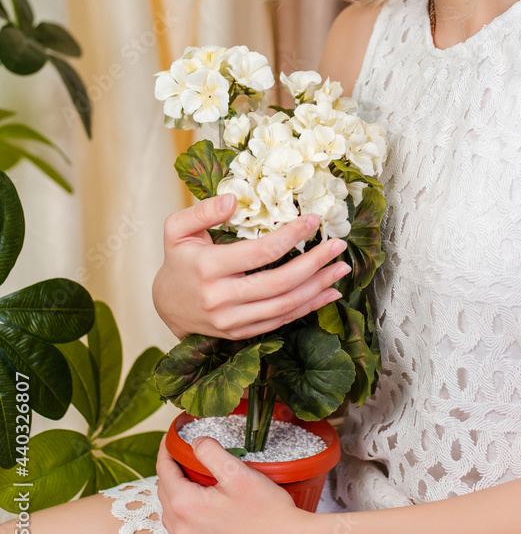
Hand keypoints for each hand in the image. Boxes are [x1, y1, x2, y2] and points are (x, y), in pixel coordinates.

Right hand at [152, 194, 349, 339]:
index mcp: (207, 268)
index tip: (313, 220)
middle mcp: (221, 299)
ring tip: (341, 268)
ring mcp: (232, 321)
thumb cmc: (178, 259)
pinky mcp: (241, 333)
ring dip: (318, 287)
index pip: (260, 253)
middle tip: (338, 245)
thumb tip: (233, 199)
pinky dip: (309, 308)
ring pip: (285, 306)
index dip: (291, 236)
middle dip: (314, 263)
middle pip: (279, 283)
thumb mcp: (177, 228)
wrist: (166, 305)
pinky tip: (329, 293)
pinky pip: (281, 321)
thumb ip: (203, 210)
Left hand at [155, 434, 308, 533]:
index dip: (166, 450)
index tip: (171, 436)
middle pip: (164, 491)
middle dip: (170, 469)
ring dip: (174, 491)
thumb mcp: (238, 473)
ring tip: (189, 475)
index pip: (164, 471)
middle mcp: (182, 528)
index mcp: (186, 505)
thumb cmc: (266, 513)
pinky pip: (181, 528)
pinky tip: (199, 503)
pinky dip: (183, 511)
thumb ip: (211, 453)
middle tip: (182, 452)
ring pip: (170, 511)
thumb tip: (196, 443)